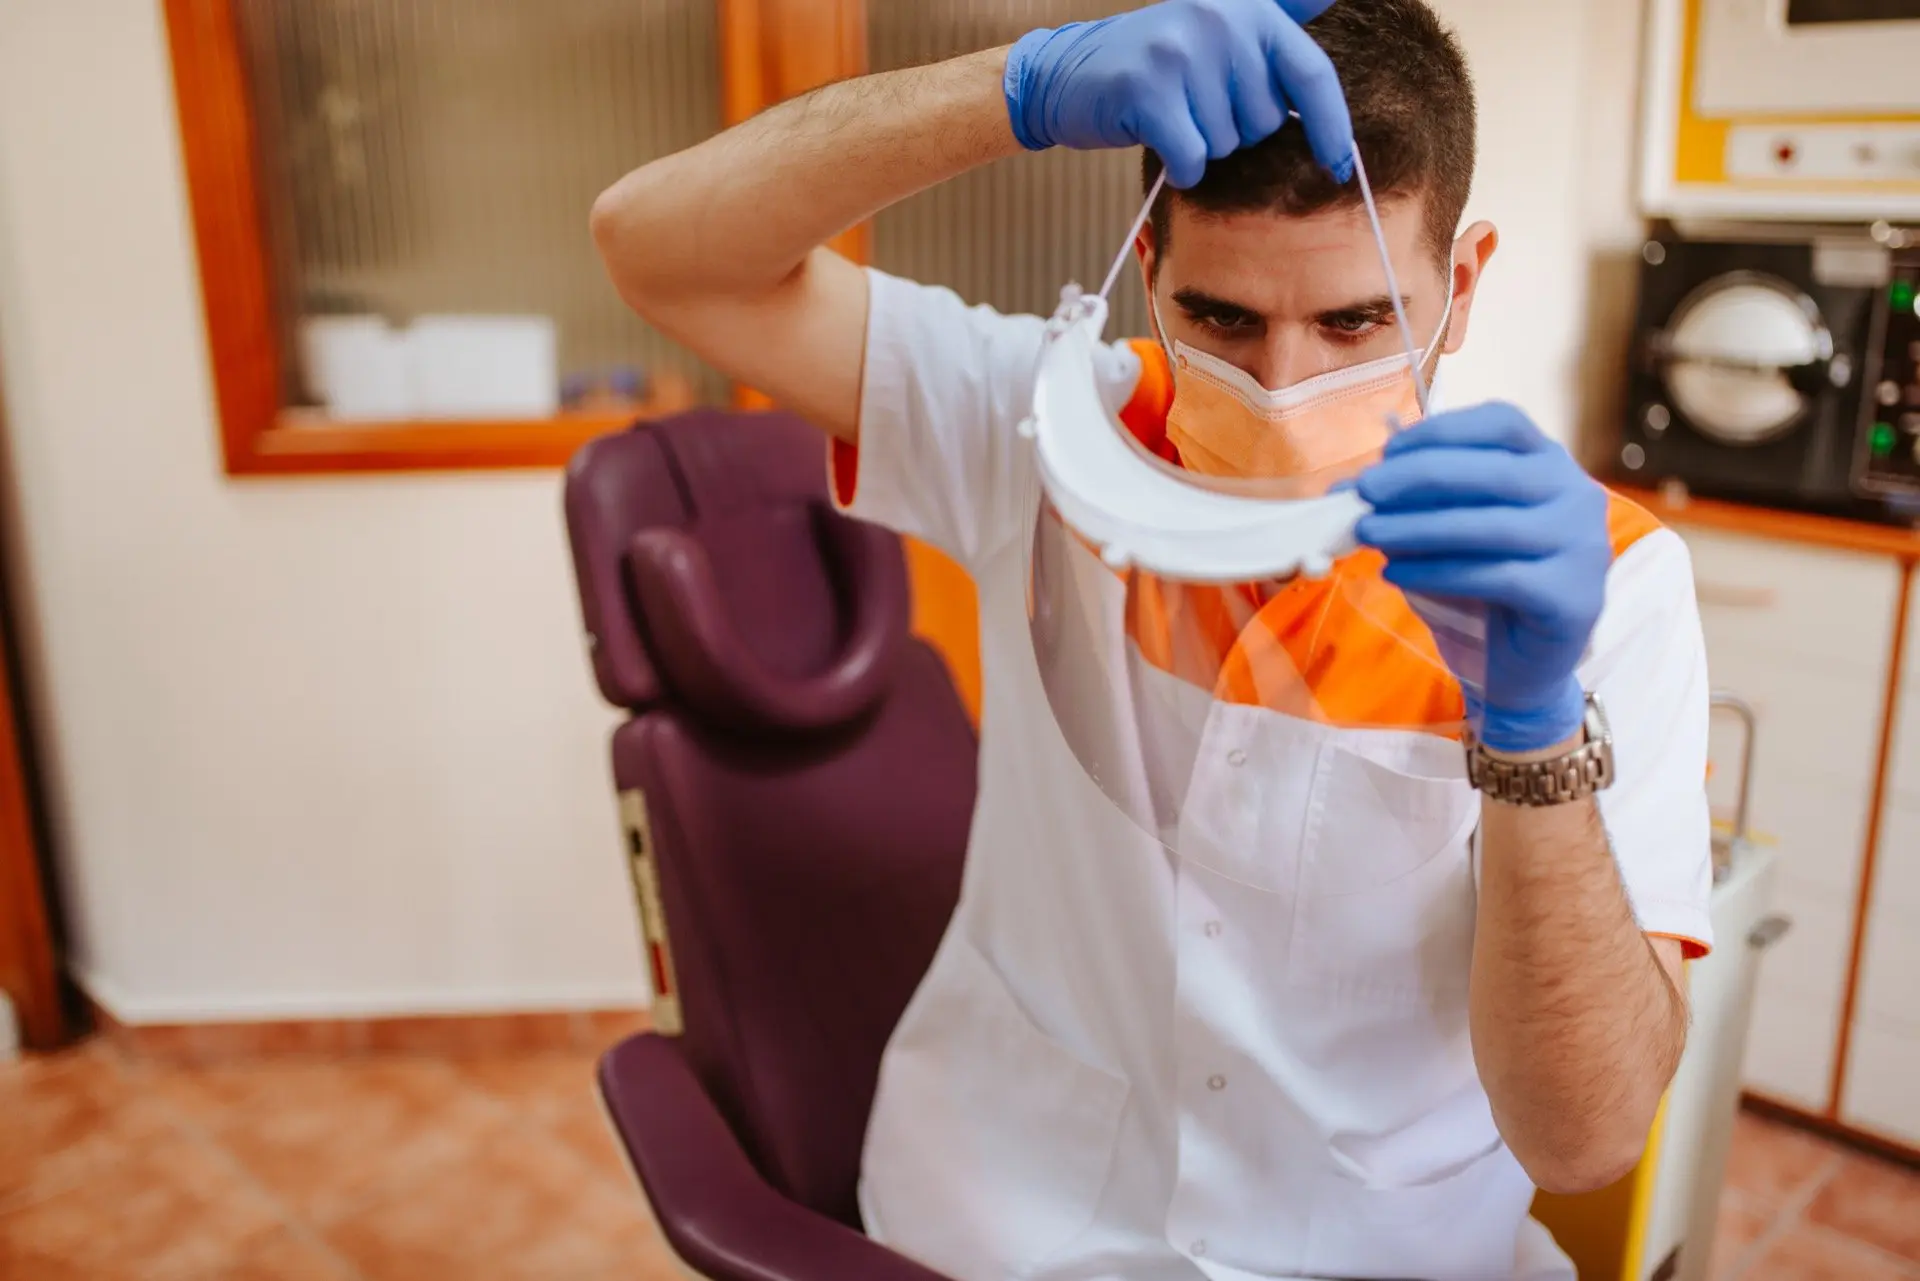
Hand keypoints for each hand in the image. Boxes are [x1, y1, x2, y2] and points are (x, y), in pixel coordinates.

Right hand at [1002, 0, 1354, 188]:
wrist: (1067, 74)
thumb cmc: (1154, 62)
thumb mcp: (1217, 25)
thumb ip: (1276, 12)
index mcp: (1249, 7)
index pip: (1311, 73)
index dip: (1331, 127)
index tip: (1339, 166)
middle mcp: (1221, 18)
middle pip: (1266, 120)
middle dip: (1237, 132)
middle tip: (1198, 110)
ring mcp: (1183, 51)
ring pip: (1228, 142)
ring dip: (1203, 148)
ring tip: (1173, 117)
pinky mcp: (1149, 89)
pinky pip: (1192, 158)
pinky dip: (1181, 168)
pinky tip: (1162, 145)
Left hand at [1354, 404, 1610, 753]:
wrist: (1518, 664)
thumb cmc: (1479, 585)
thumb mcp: (1445, 531)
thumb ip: (1412, 502)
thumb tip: (1346, 488)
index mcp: (1550, 463)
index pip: (1503, 422)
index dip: (1442, 431)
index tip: (1386, 451)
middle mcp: (1577, 495)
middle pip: (1491, 471)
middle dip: (1417, 477)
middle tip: (1363, 492)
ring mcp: (1583, 546)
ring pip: (1489, 526)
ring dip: (1416, 527)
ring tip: (1366, 533)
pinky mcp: (1574, 597)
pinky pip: (1494, 577)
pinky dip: (1436, 573)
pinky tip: (1394, 575)